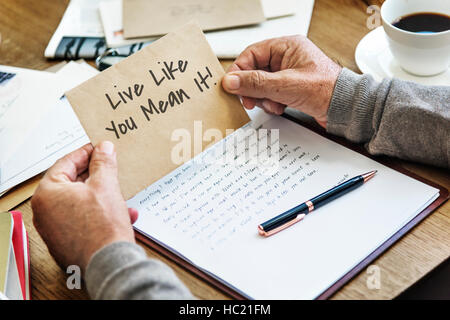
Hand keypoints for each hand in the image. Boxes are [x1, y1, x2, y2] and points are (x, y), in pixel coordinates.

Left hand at [32, 141, 137, 271]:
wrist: (109, 263)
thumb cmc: (102, 229)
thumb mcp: (106, 185)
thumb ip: (103, 162)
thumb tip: (103, 149)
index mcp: (47, 193)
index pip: (66, 162)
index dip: (87, 152)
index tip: (100, 148)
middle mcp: (45, 212)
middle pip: (73, 183)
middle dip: (97, 176)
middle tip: (111, 168)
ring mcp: (54, 228)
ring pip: (81, 202)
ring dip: (103, 196)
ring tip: (121, 195)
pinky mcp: (67, 241)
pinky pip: (83, 218)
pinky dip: (100, 213)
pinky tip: (122, 214)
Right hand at [222, 36, 341, 127]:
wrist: (345, 109)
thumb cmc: (326, 90)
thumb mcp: (285, 85)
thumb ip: (255, 83)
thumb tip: (231, 81)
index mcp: (286, 47)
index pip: (252, 54)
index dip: (240, 71)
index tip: (232, 86)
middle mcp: (286, 58)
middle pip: (254, 71)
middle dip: (253, 88)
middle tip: (249, 100)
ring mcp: (288, 74)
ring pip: (261, 85)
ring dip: (263, 98)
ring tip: (274, 104)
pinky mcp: (290, 88)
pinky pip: (270, 94)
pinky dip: (271, 103)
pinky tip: (280, 107)